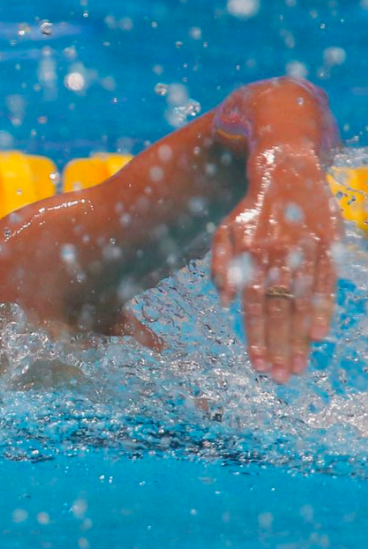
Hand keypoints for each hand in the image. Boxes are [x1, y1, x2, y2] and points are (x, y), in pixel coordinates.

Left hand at [211, 146, 341, 382]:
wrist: (286, 169)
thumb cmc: (251, 209)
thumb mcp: (225, 232)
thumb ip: (220, 266)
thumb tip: (223, 302)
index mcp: (250, 256)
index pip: (252, 306)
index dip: (255, 337)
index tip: (257, 366)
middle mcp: (277, 256)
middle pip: (278, 311)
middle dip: (278, 348)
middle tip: (279, 379)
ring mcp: (304, 252)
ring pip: (302, 302)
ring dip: (300, 338)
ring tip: (298, 368)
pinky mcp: (327, 246)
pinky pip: (326, 283)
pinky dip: (323, 309)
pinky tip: (320, 335)